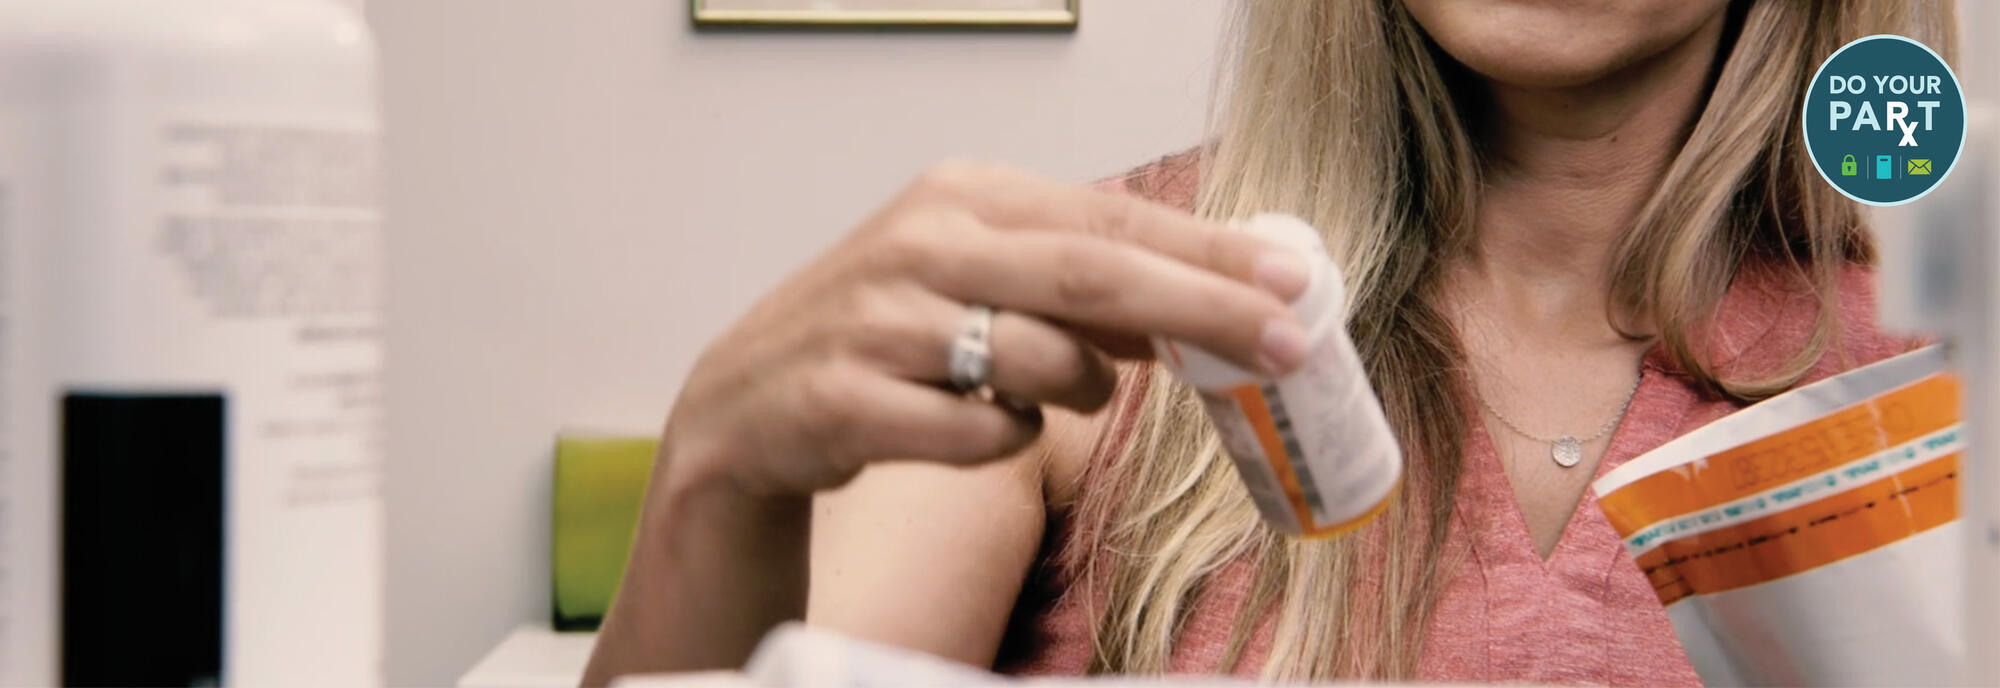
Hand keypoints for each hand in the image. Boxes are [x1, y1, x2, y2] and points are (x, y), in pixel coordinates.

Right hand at [661, 161, 1311, 498]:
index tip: (1291, 280)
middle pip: (1092, 276)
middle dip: (1201, 308)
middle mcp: (921, 244)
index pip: (1109, 219)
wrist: (748, 401)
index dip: (1208, 252)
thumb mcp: (975, 275)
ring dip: (1079, 389)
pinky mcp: (850, 400)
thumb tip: (1207, 301)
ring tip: (1062, 391)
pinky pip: (982, 434)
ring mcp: (881, 322)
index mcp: (961, 195)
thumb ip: (1077, 283)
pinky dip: (1002, 439)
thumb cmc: (883, 331)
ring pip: (1041, 362)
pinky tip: (972, 425)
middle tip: (1283, 341)